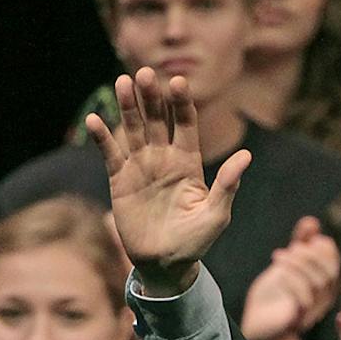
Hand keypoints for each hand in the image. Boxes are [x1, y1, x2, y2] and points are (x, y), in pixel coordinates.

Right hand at [87, 67, 250, 294]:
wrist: (166, 265)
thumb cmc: (196, 242)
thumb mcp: (216, 215)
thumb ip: (227, 185)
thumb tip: (246, 157)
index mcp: (189, 163)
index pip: (185, 125)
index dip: (181, 104)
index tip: (178, 82)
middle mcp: (164, 159)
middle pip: (157, 120)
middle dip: (152, 97)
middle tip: (146, 74)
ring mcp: (141, 167)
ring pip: (133, 130)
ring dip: (128, 107)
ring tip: (123, 83)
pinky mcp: (120, 181)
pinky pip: (110, 154)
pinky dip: (103, 138)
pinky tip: (95, 121)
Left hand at [242, 216, 340, 339]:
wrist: (257, 325)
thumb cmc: (273, 296)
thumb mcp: (286, 264)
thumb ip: (300, 244)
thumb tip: (312, 222)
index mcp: (324, 285)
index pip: (334, 261)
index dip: (322, 246)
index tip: (305, 238)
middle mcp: (323, 299)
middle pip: (329, 273)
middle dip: (310, 255)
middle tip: (290, 248)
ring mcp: (312, 311)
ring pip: (317, 284)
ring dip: (298, 265)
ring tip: (278, 256)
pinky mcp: (298, 321)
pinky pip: (304, 300)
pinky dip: (292, 281)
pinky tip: (277, 273)